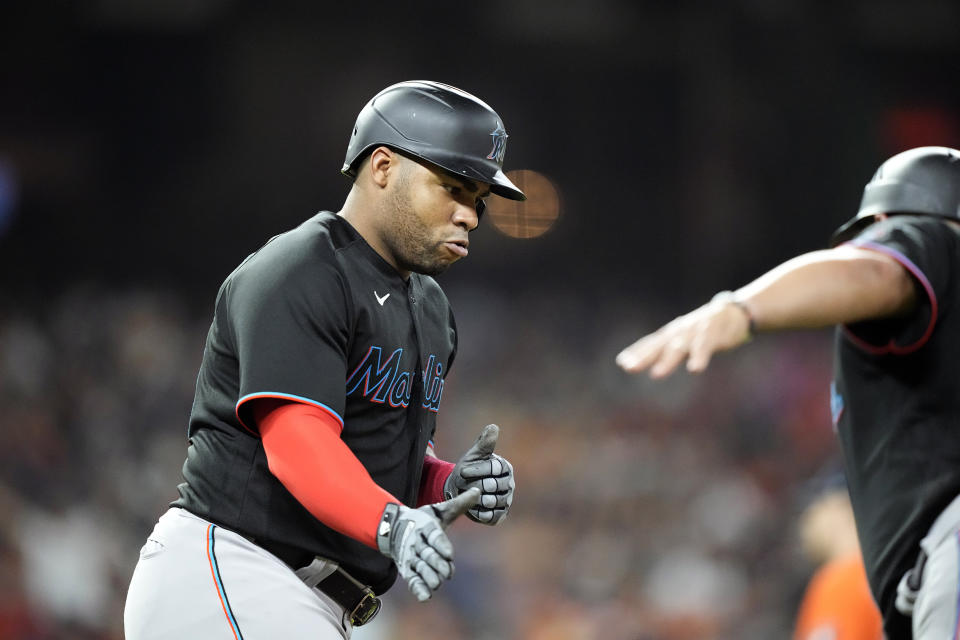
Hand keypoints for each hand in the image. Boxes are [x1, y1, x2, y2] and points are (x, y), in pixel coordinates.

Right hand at [377, 488, 479, 601]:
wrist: (393, 528)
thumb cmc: (422, 520)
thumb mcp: (439, 511)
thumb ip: (458, 504)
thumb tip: (477, 491)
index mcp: (425, 527)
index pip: (434, 535)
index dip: (441, 544)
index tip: (449, 553)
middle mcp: (416, 542)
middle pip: (427, 554)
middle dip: (437, 563)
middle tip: (447, 572)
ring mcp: (410, 556)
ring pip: (419, 568)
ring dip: (427, 577)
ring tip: (437, 584)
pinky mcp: (406, 569)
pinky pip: (411, 579)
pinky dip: (417, 588)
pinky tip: (425, 596)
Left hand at [444, 424, 514, 524]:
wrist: (461, 490)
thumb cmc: (468, 469)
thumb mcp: (473, 455)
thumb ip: (484, 443)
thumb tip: (493, 427)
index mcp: (505, 467)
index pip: (494, 468)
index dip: (477, 469)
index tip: (462, 471)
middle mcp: (509, 484)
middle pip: (493, 485)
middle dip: (476, 485)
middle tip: (464, 485)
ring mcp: (506, 500)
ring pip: (493, 501)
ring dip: (477, 499)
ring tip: (467, 495)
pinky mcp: (500, 515)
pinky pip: (493, 517)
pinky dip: (481, 514)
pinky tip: (472, 508)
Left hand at [615, 292, 752, 377]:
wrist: (733, 313)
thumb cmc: (701, 329)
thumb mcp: (680, 338)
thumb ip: (660, 349)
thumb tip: (631, 361)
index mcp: (671, 334)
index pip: (650, 343)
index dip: (637, 352)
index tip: (622, 363)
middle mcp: (679, 332)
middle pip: (659, 346)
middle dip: (644, 357)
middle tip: (629, 368)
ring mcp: (694, 333)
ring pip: (679, 348)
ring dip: (667, 361)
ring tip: (656, 375)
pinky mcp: (712, 335)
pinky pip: (705, 347)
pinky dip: (699, 357)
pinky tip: (694, 369)